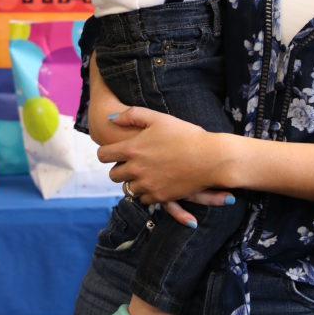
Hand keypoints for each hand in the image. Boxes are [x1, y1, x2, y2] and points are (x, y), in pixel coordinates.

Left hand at [96, 104, 232, 207]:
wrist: (210, 158)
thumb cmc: (185, 134)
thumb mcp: (158, 118)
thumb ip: (132, 115)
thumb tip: (110, 118)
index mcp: (132, 149)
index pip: (103, 155)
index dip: (106, 153)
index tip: (113, 152)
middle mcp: (135, 169)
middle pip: (113, 175)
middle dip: (119, 169)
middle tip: (131, 163)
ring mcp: (147, 185)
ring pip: (127, 189)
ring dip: (133, 182)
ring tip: (145, 173)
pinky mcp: (159, 197)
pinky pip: (143, 199)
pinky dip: (146, 192)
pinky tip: (156, 182)